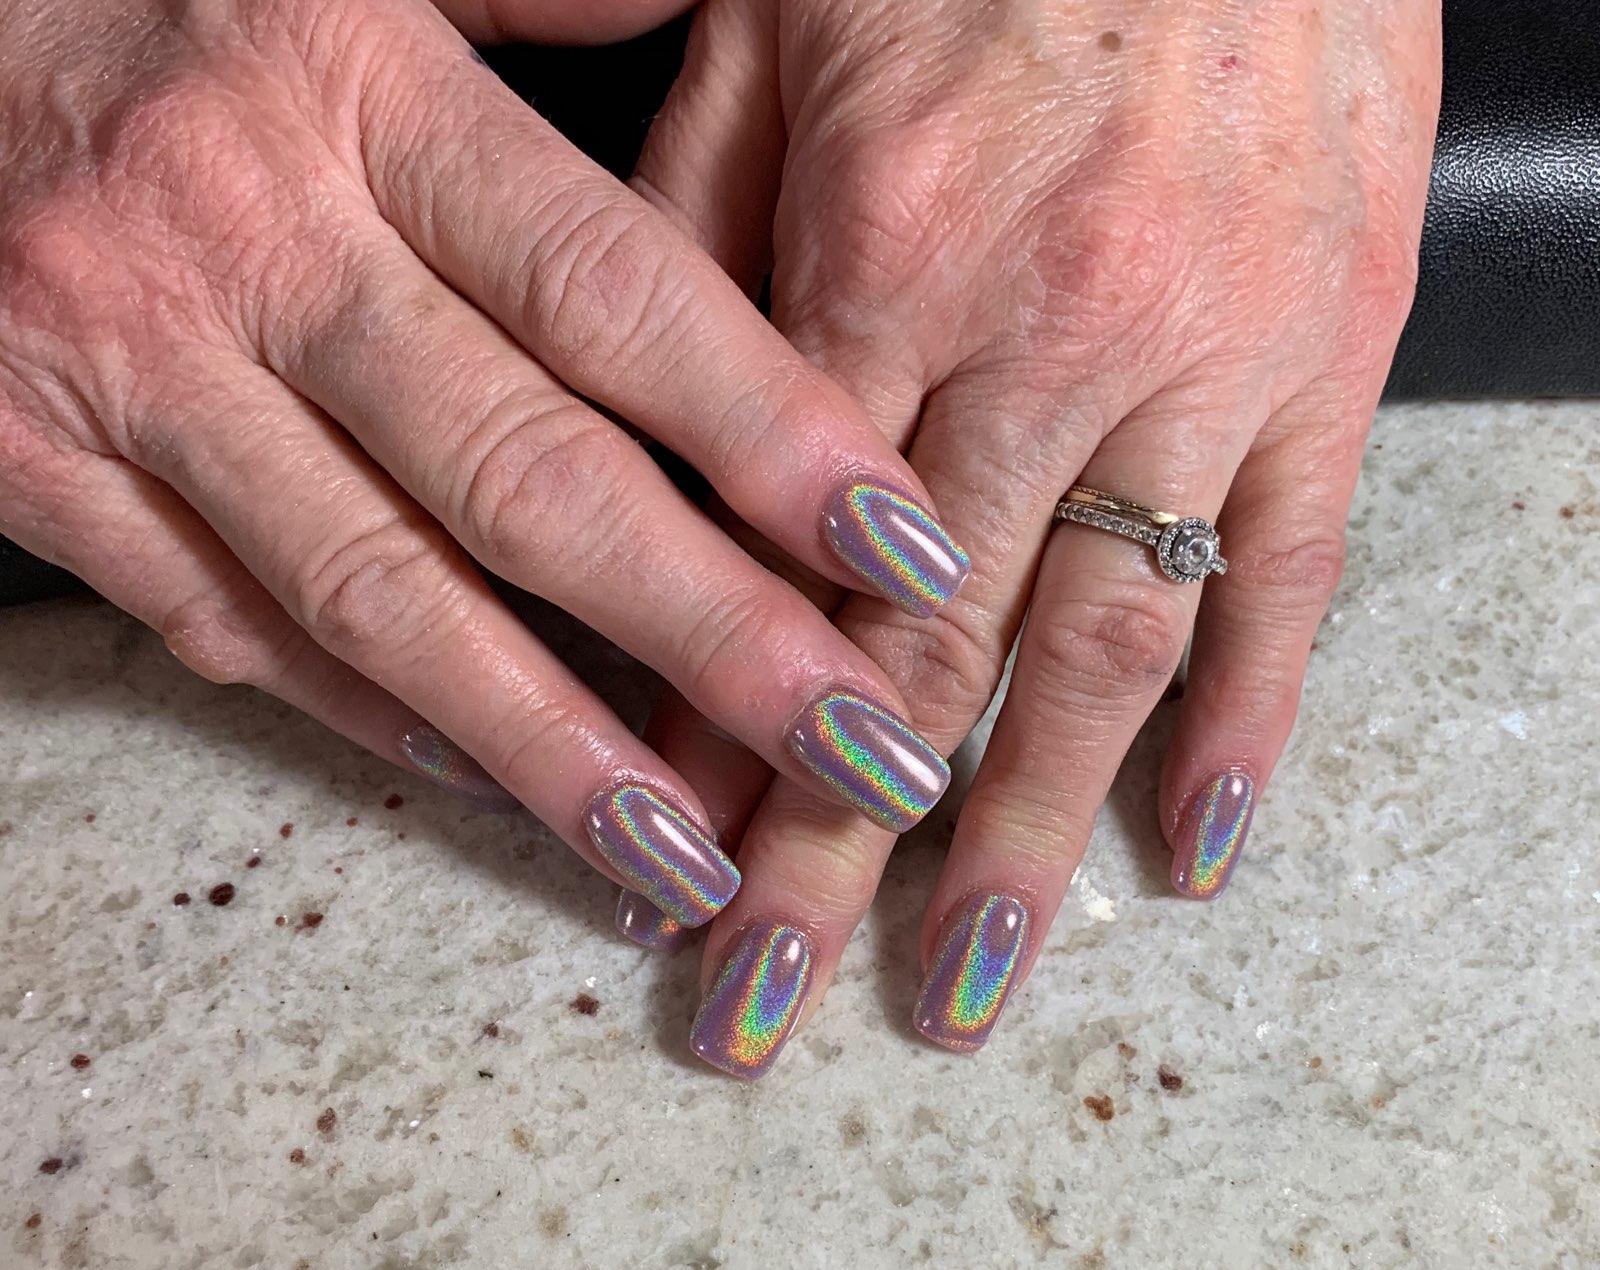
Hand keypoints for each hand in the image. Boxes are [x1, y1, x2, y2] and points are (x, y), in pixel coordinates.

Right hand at [0, 0, 972, 929]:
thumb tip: (698, 22)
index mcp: (353, 89)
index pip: (610, 292)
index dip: (769, 433)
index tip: (899, 548)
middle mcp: (243, 238)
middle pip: (521, 475)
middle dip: (707, 632)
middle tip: (855, 746)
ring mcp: (124, 369)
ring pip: (375, 592)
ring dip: (552, 740)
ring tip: (688, 853)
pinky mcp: (27, 466)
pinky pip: (222, 622)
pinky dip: (367, 713)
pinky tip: (492, 778)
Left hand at [627, 0, 1440, 1073]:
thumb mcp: (773, 40)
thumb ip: (693, 248)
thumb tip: (636, 451)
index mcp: (888, 251)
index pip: (773, 555)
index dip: (712, 722)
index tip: (658, 856)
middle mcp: (1051, 331)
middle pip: (923, 643)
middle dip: (834, 845)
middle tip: (765, 1001)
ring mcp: (1209, 357)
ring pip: (1103, 641)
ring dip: (1024, 832)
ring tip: (961, 983)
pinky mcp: (1330, 355)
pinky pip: (1294, 566)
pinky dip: (1252, 715)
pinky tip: (1198, 842)